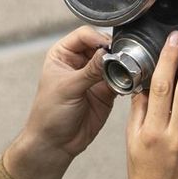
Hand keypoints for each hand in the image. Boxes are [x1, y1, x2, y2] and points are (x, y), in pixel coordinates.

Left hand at [4, 26, 115, 178]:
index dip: (98, 38)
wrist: (56, 143)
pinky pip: (121, 80)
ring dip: (122, 66)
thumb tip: (107, 52)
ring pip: (114, 62)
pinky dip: (126, 80)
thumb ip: (89, 70)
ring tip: (126, 71)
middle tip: (122, 59)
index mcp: (63, 54)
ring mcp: (94, 76)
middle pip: (103, 46)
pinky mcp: (106, 91)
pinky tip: (128, 83)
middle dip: (113, 51)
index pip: (84, 35)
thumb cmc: (49, 114)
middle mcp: (80, 62)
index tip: (109, 48)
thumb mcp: (68, 88)